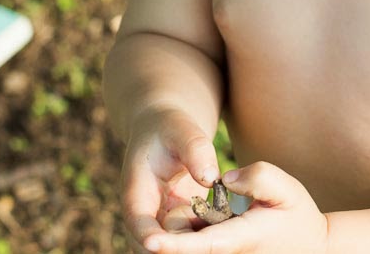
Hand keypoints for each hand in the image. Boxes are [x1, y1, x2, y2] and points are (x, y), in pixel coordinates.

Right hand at [120, 107, 220, 251]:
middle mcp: (147, 213)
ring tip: (222, 240)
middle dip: (174, 249)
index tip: (157, 244)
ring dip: (193, 247)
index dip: (147, 235)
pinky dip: (207, 241)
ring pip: (174, 247)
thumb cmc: (172, 128)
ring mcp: (164, 222)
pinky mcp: (181, 224)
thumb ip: (195, 150)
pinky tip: (231, 237)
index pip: (138, 220)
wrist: (167, 133)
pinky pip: (192, 240)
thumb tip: (211, 177)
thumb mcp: (182, 130)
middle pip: (153, 245)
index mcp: (138, 191)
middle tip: (205, 246)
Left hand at [143, 162, 329, 253]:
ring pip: (191, 246)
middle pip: (187, 249)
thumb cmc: (297, 214)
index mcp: (240, 240)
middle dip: (173, 233)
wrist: (310, 246)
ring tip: (204, 216)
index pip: (201, 245)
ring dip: (182, 233)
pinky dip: (189, 238)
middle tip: (178, 214)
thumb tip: (225, 179)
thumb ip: (257, 177)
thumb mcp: (286, 189)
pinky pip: (198, 246)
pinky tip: (204, 222)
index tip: (150, 240)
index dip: (173, 244)